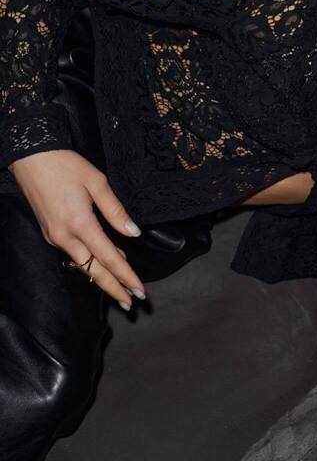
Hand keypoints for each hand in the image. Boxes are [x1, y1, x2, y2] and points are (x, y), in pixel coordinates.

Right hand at [9, 149, 146, 309]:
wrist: (32, 158)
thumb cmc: (66, 165)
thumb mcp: (97, 182)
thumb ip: (115, 210)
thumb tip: (133, 232)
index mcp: (80, 224)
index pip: (108, 258)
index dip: (126, 276)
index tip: (139, 291)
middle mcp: (65, 237)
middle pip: (93, 271)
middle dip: (113, 288)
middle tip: (131, 302)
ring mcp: (55, 237)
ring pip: (83, 264)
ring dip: (102, 276)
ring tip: (123, 285)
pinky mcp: (50, 233)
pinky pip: (74, 253)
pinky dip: (90, 260)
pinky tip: (103, 259)